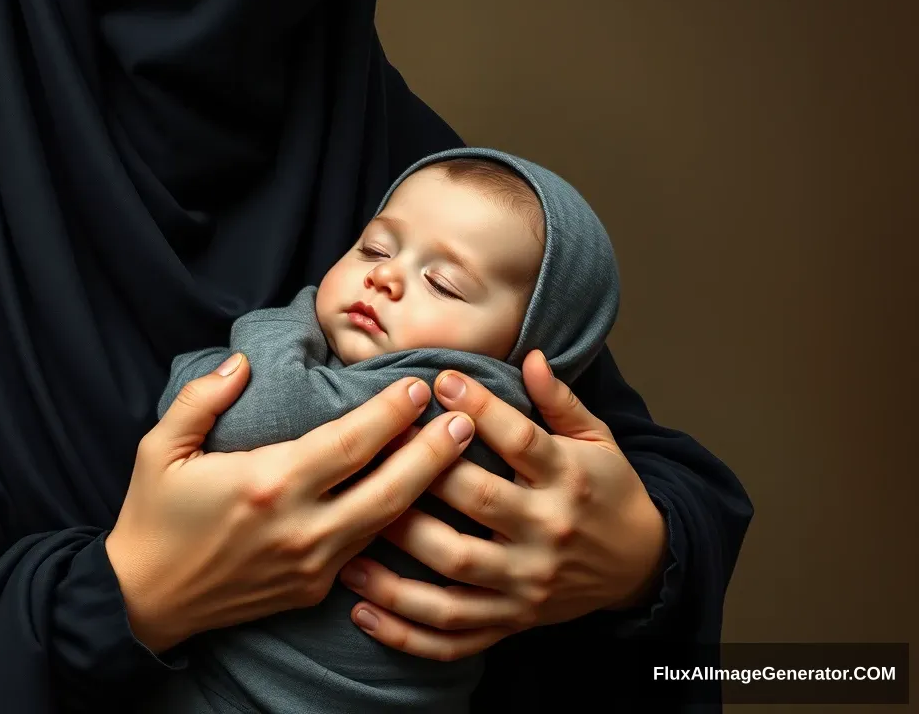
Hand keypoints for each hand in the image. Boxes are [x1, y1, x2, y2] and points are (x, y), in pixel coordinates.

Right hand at [105, 352, 475, 653]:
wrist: (144, 599)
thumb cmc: (152, 516)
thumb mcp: (159, 447)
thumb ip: (202, 398)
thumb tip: (244, 362)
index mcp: (267, 483)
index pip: (350, 443)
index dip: (390, 414)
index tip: (417, 387)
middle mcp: (301, 527)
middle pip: (390, 487)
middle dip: (435, 452)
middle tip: (468, 419)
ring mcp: (312, 565)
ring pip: (388, 523)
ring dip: (427, 487)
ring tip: (459, 453)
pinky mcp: (313, 590)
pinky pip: (367, 551)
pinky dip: (397, 522)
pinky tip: (419, 500)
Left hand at [337, 350, 667, 660]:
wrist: (641, 565)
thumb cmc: (606, 490)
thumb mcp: (596, 439)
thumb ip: (559, 400)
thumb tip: (529, 355)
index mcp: (569, 479)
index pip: (520, 439)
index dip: (479, 407)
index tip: (439, 380)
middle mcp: (547, 532)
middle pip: (478, 502)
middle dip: (423, 474)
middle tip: (375, 450)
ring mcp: (527, 583)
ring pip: (455, 572)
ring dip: (399, 555)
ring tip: (349, 539)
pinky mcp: (512, 621)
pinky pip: (453, 636)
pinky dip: (407, 632)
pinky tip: (362, 612)